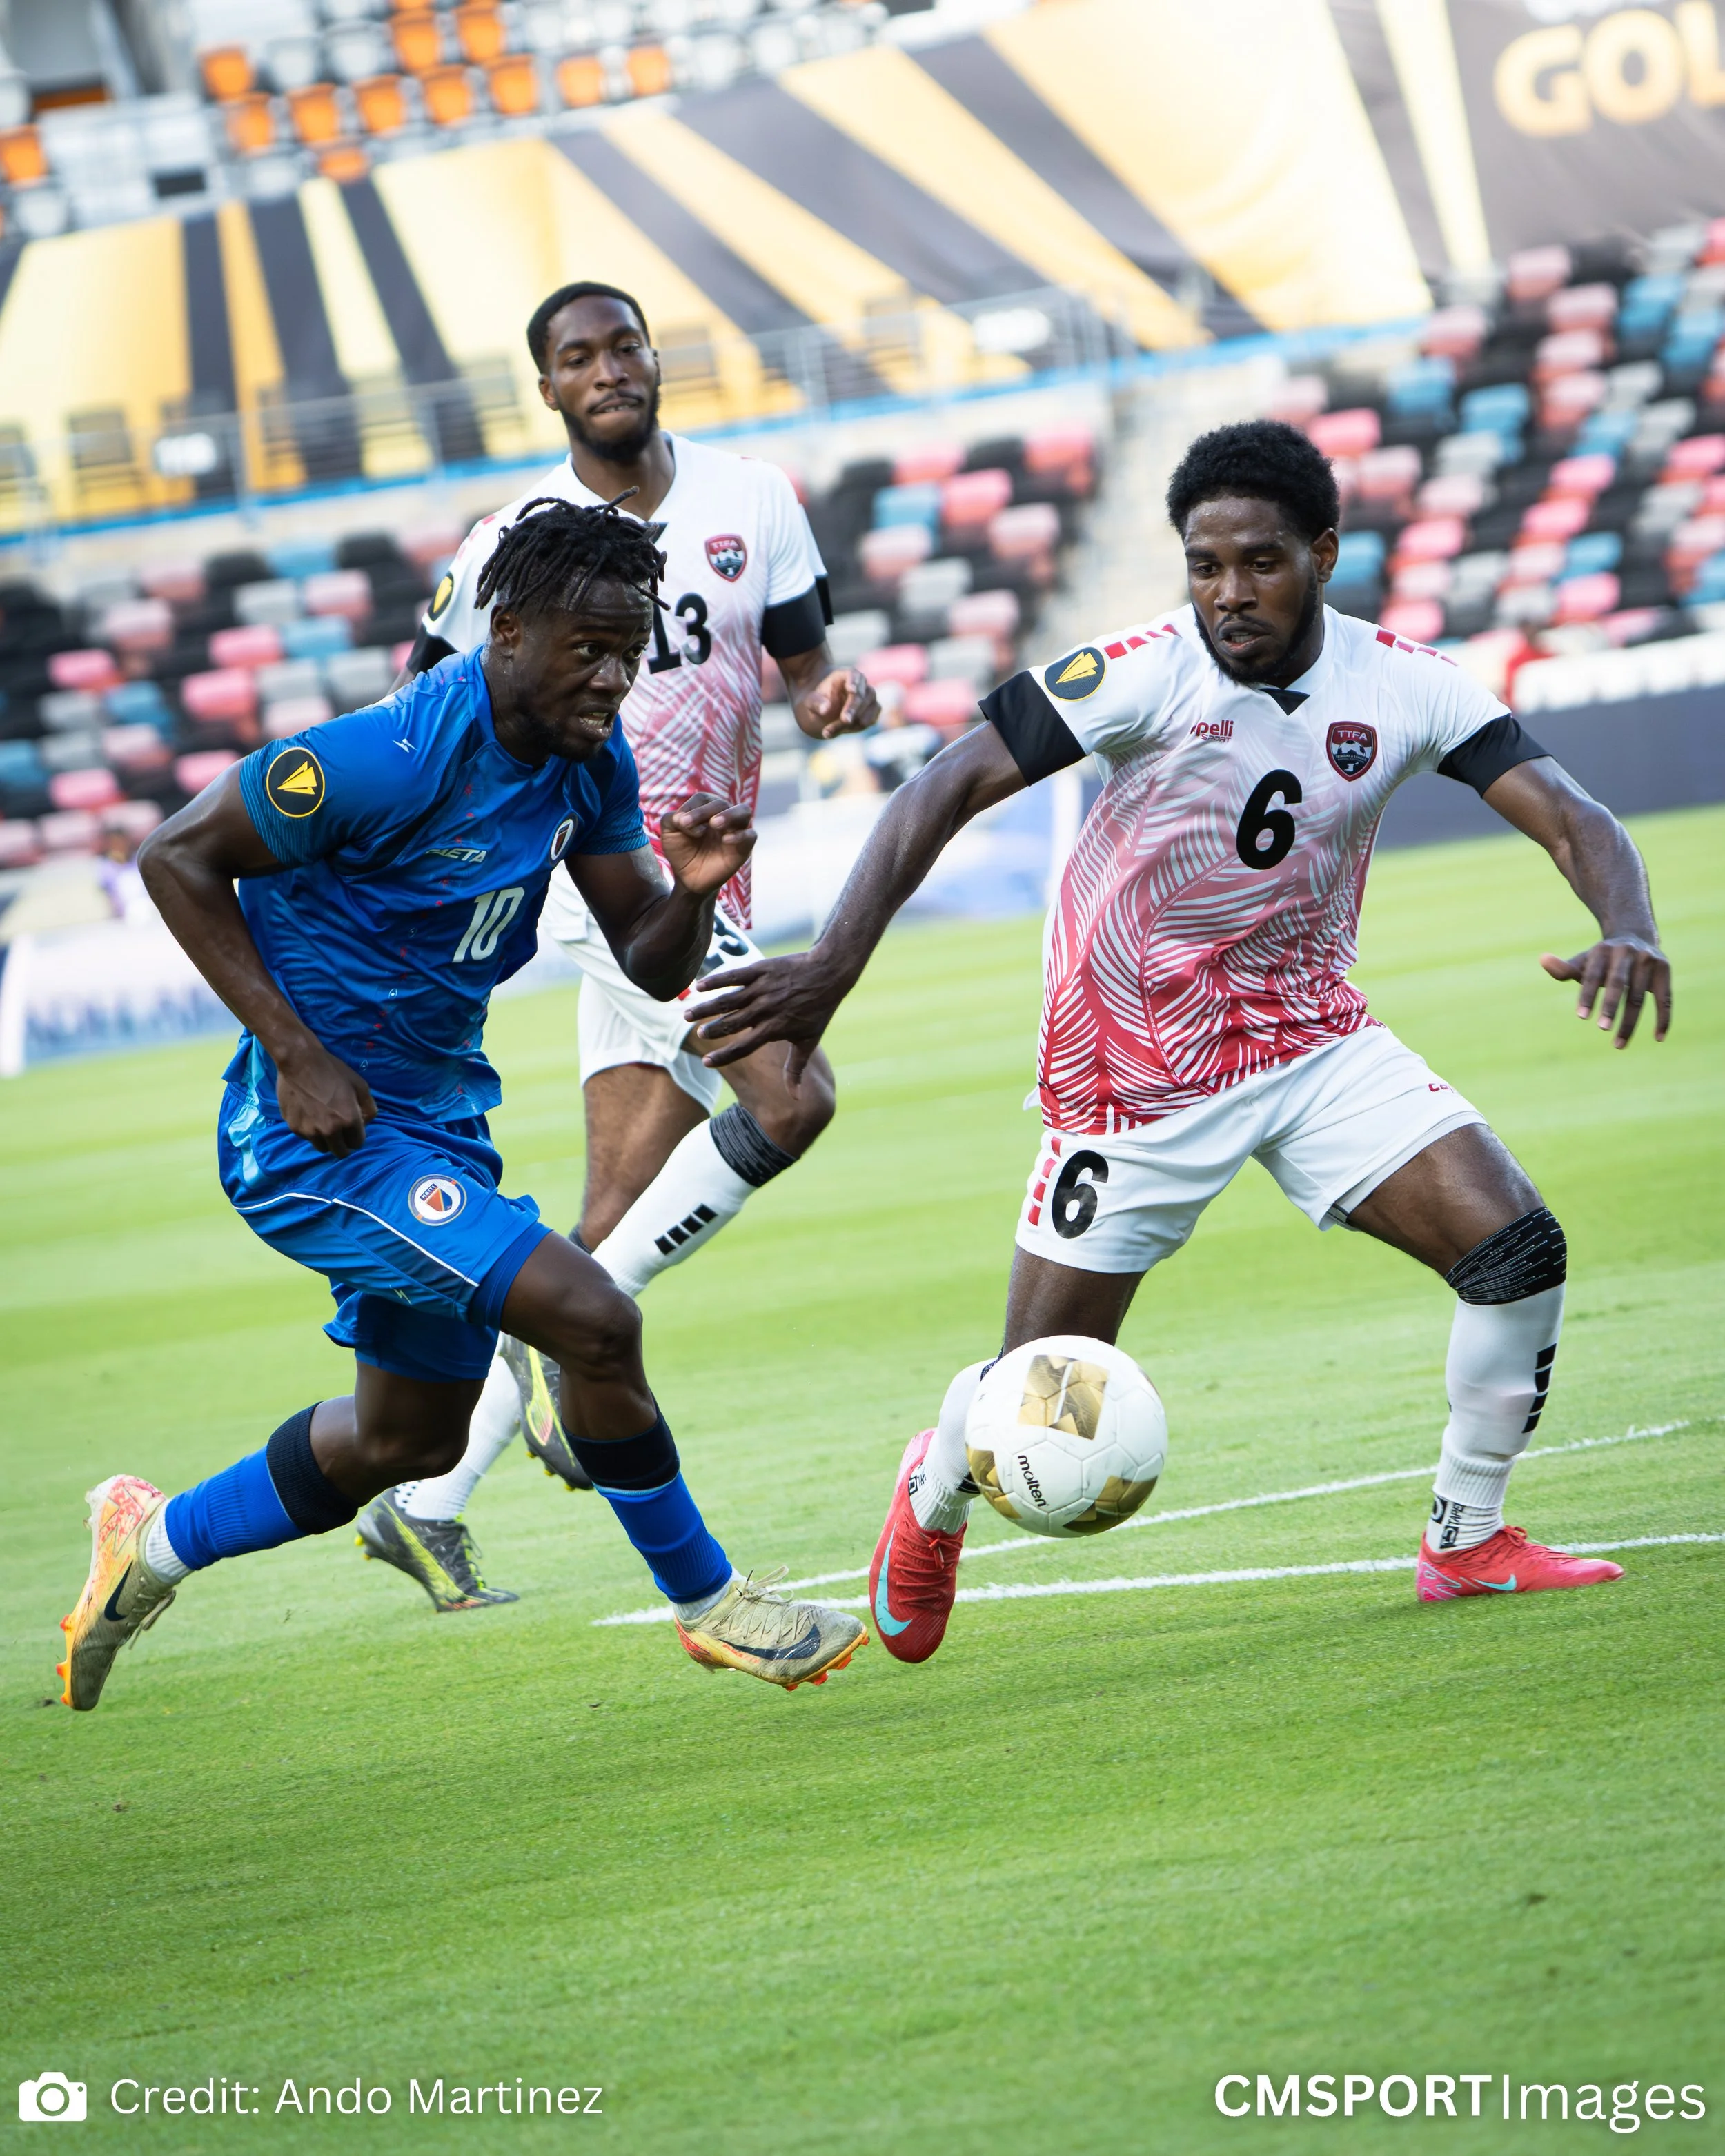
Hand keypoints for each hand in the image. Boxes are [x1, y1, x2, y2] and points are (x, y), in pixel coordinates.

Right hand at [274, 1037, 377, 1154]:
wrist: (299, 1061)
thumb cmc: (333, 1071)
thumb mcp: (360, 1085)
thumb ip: (368, 1108)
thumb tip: (366, 1123)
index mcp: (348, 1121)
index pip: (357, 1144)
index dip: (357, 1136)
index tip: (353, 1129)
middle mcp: (329, 1131)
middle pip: (340, 1152)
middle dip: (343, 1143)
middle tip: (340, 1130)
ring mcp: (309, 1131)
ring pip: (322, 1147)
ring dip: (326, 1140)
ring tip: (324, 1123)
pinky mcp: (294, 1127)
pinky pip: (306, 1137)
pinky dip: (310, 1131)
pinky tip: (309, 1114)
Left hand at [659, 793, 755, 898]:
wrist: (688, 878)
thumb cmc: (682, 852)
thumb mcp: (669, 833)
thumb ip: (670, 819)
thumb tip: (682, 817)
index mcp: (706, 809)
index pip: (703, 799)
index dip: (691, 807)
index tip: (680, 823)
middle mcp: (723, 816)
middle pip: (721, 803)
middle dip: (704, 812)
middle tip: (688, 823)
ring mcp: (735, 830)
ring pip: (743, 811)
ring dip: (729, 815)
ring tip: (715, 823)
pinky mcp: (744, 848)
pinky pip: (750, 835)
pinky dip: (740, 835)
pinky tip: (726, 840)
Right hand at [687, 952, 842, 1081]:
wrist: (828, 973)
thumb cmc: (818, 1010)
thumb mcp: (808, 1042)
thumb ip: (795, 1070)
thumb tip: (795, 1099)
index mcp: (774, 1029)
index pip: (744, 1047)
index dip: (724, 1056)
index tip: (706, 1063)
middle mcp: (765, 1010)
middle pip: (731, 1023)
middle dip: (712, 1030)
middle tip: (697, 1033)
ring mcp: (762, 989)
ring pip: (728, 1000)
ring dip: (706, 1008)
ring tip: (687, 1013)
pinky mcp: (761, 969)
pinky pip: (734, 976)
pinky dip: (715, 981)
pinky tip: (700, 986)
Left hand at [796, 667, 877, 740]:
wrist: (825, 716)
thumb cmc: (818, 703)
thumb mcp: (811, 702)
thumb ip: (817, 703)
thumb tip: (825, 709)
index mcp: (844, 676)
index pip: (853, 674)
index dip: (854, 681)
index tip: (851, 690)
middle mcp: (860, 684)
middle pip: (861, 695)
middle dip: (853, 709)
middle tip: (845, 721)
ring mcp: (869, 697)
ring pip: (867, 708)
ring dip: (852, 722)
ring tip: (829, 731)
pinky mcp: (873, 710)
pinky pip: (871, 719)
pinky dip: (858, 727)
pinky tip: (842, 730)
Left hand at [1540, 934, 1670, 1047]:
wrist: (1635, 936)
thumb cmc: (1602, 959)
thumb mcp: (1584, 962)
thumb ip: (1564, 968)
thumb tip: (1543, 959)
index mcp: (1603, 950)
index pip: (1593, 975)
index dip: (1587, 995)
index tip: (1581, 1017)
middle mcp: (1627, 952)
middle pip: (1618, 984)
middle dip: (1610, 1007)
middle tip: (1602, 1028)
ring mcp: (1648, 960)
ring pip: (1639, 996)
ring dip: (1630, 1022)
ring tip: (1618, 1045)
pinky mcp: (1665, 970)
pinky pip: (1665, 998)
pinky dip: (1663, 1018)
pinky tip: (1658, 1037)